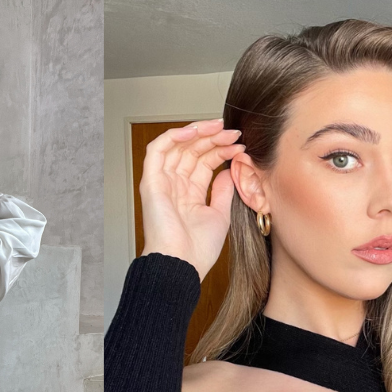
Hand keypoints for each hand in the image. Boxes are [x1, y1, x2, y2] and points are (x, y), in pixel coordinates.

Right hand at [139, 119, 243, 280]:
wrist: (182, 264)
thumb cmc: (198, 249)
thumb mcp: (220, 214)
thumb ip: (224, 191)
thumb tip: (231, 169)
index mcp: (189, 194)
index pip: (204, 161)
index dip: (221, 149)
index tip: (240, 145)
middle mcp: (174, 185)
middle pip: (192, 150)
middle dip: (213, 138)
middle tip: (233, 132)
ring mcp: (162, 182)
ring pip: (176, 146)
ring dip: (198, 133)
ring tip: (219, 128)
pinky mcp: (151, 182)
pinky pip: (157, 150)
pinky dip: (173, 136)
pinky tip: (193, 131)